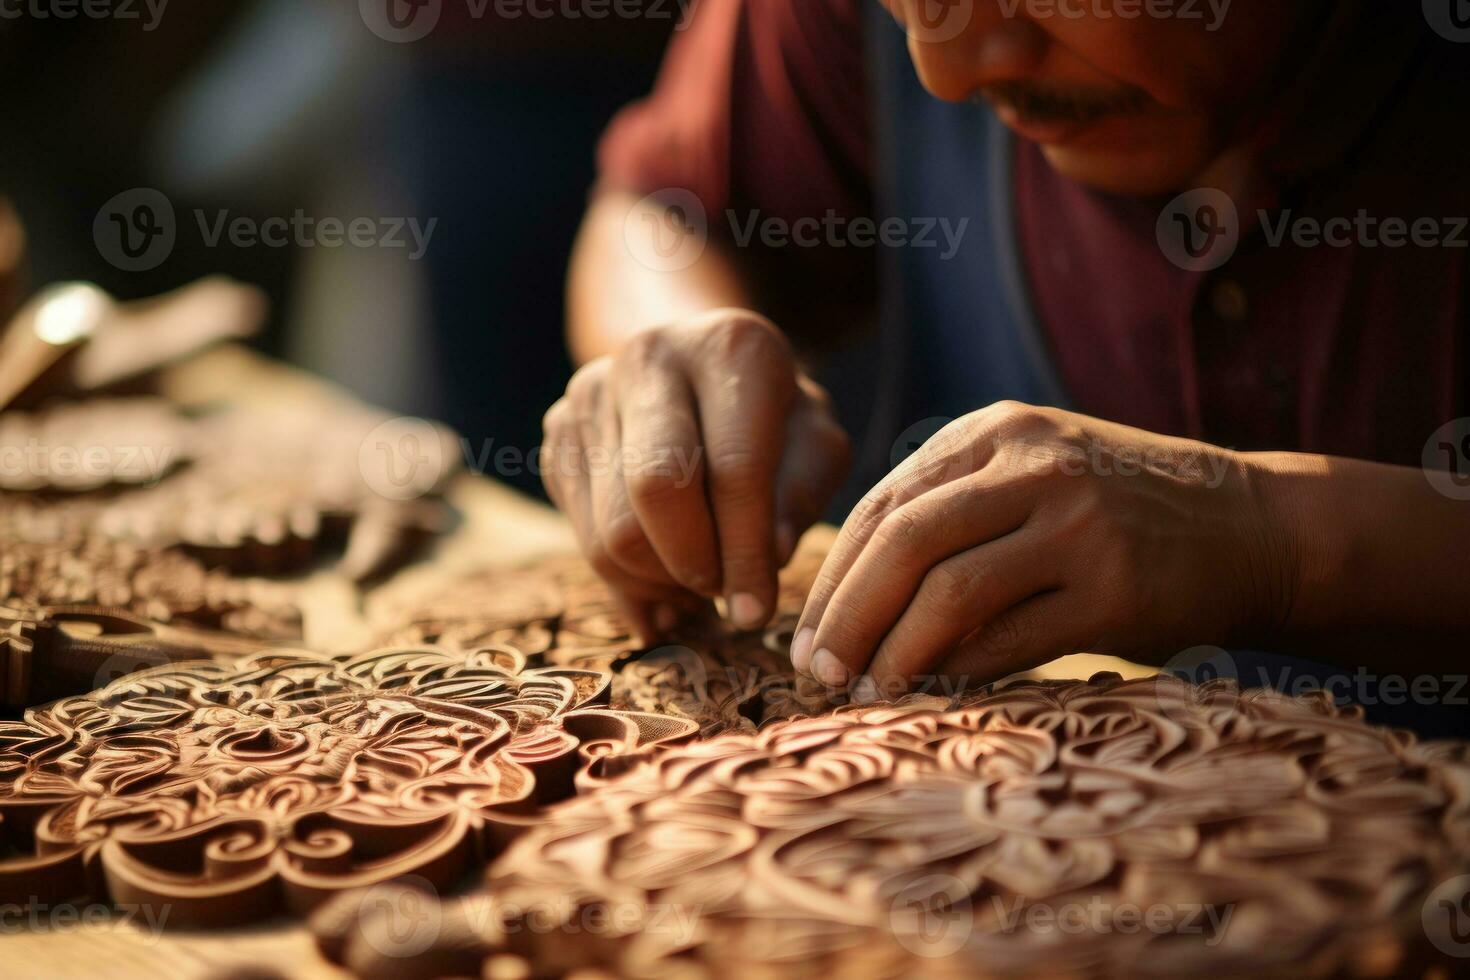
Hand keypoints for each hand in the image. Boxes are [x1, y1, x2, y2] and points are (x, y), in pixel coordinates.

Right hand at [542, 309, 850, 641]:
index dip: (746, 552)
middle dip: (694, 563)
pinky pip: (582, 537)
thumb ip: (802, 494)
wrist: (700, 374)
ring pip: (611, 530)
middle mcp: (651, 355)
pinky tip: (665, 566)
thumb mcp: (814, 447)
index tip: (756, 613)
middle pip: (655, 490)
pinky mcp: (559, 432)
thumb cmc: (772, 421)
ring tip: (698, 579)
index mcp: (731, 348)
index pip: (734, 466)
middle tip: (723, 591)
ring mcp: (592, 392)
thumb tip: (771, 554)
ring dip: (659, 580)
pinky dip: (628, 576)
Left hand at [791, 402, 1291, 699]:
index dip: (833, 577)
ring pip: (949, 591)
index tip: (805, 635)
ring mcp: (1079, 522)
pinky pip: (1011, 637)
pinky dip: (959, 670)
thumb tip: (848, 599)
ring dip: (895, 651)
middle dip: (846, 615)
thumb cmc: (1118, 510)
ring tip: (868, 690)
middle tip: (817, 672)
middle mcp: (1034, 464)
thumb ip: (950, 511)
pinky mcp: (1117, 586)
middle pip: (902, 542)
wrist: (1252, 525)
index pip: (883, 505)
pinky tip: (934, 690)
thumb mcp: (1032, 474)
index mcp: (996, 433)